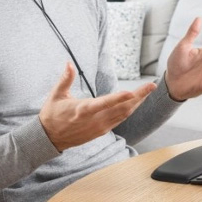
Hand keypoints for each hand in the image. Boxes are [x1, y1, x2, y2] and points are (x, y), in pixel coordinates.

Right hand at [39, 62, 156, 150]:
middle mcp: (94, 120)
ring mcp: (100, 127)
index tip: (131, 91)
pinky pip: (121, 119)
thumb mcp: (56, 96)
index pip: (104, 103)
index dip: (118, 98)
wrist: (49, 139)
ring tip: (148, 90)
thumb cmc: (52, 115)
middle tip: (151, 85)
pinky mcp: (103, 131)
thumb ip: (65, 79)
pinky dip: (131, 109)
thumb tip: (69, 63)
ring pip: (124, 114)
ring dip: (138, 102)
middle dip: (138, 96)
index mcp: (82, 110)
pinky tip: (138, 101)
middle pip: (121, 108)